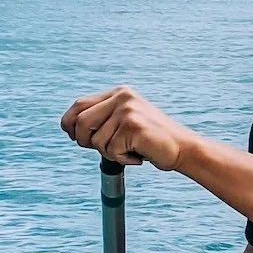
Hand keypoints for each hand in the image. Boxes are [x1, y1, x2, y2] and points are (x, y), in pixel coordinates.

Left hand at [60, 86, 191, 170]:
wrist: (183, 148)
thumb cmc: (150, 141)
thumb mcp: (124, 122)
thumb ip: (102, 119)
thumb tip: (70, 127)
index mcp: (118, 93)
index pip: (78, 105)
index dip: (69, 124)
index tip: (74, 137)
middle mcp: (122, 97)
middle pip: (80, 122)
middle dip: (85, 141)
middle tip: (106, 150)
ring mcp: (127, 110)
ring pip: (96, 140)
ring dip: (110, 154)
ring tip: (130, 151)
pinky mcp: (133, 126)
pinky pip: (111, 151)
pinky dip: (123, 160)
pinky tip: (139, 156)